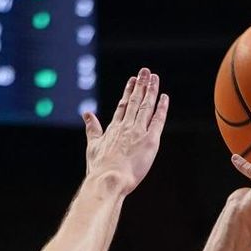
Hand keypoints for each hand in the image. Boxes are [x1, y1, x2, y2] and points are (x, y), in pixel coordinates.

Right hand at [84, 69, 168, 193]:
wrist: (109, 179)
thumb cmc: (100, 169)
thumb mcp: (93, 146)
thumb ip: (92, 128)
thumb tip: (86, 113)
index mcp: (113, 128)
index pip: (123, 106)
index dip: (128, 92)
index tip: (133, 80)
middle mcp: (126, 126)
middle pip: (135, 101)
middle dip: (141, 85)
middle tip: (145, 71)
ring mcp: (138, 132)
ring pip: (146, 106)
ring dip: (151, 91)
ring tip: (154, 77)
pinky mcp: (150, 140)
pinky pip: (157, 120)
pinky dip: (161, 108)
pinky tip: (165, 98)